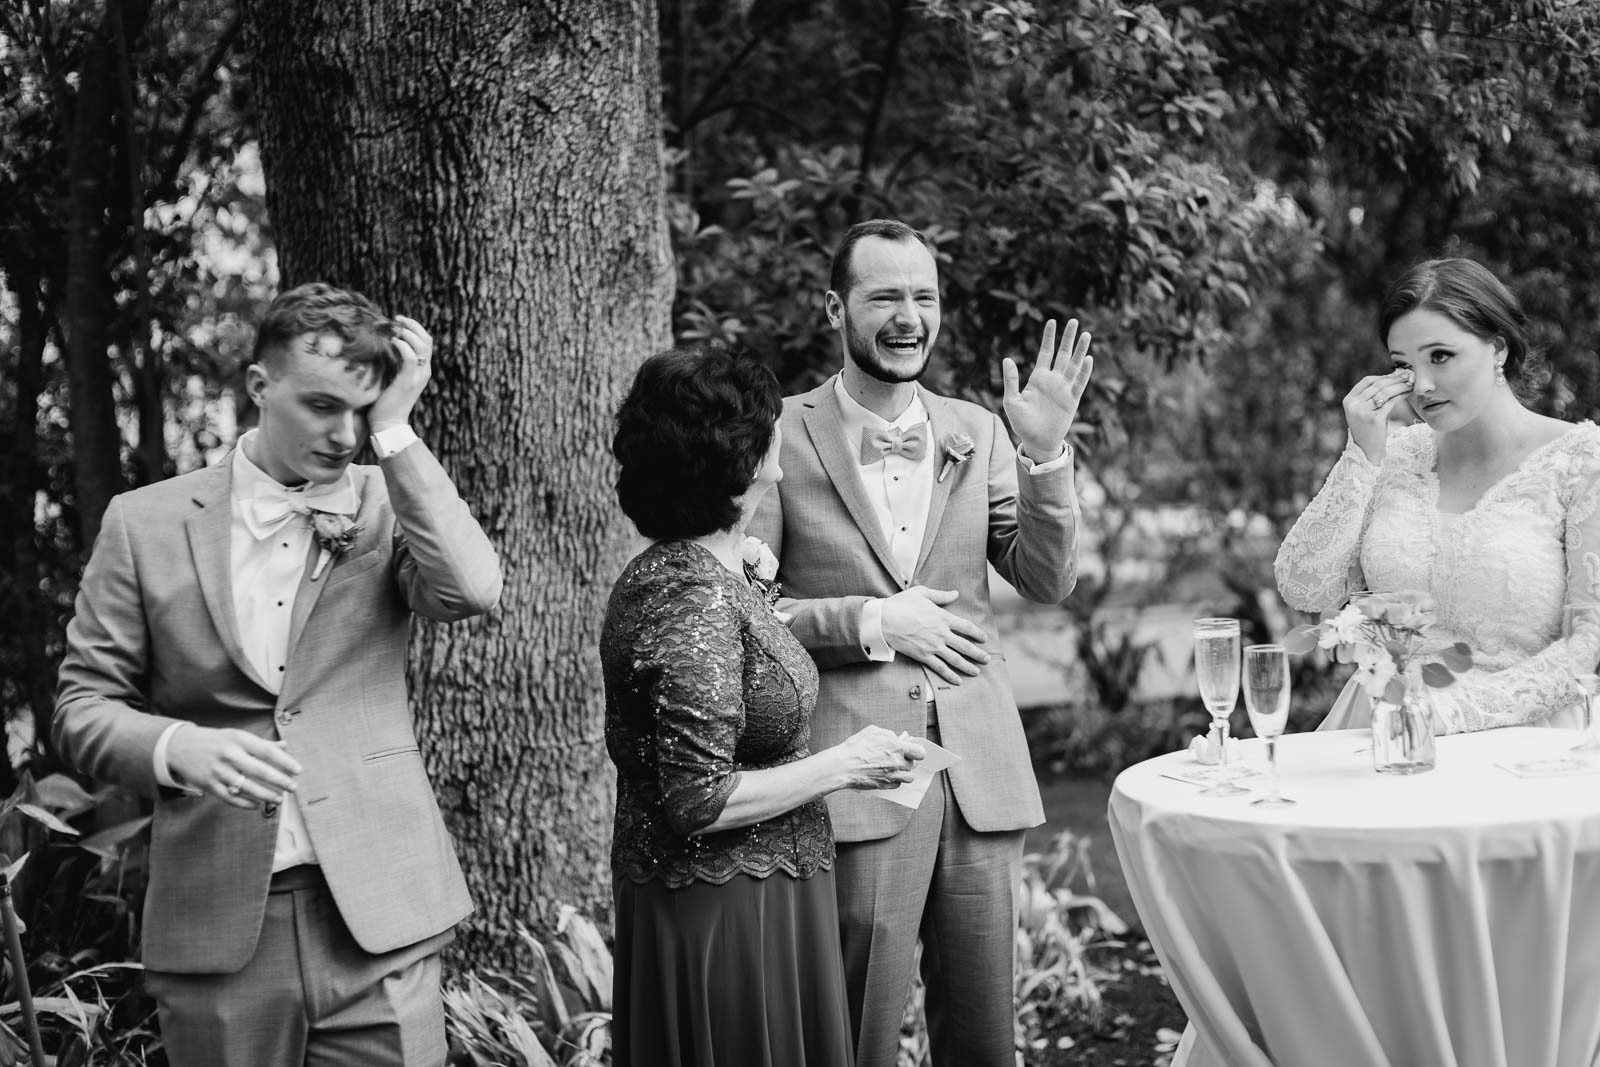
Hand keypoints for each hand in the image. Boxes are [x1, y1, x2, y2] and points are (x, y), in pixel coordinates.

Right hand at [165, 725, 302, 809]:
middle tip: (293, 787)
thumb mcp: (238, 736)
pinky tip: (257, 805)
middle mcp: (229, 754)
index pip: (267, 751)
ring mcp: (218, 770)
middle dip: (279, 781)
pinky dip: (245, 803)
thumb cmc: (216, 741)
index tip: (298, 770)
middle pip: (259, 770)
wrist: (180, 746)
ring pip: (246, 787)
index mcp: (239, 739)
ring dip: (265, 795)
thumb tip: (286, 747)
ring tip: (279, 798)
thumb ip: (262, 744)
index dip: (285, 761)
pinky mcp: (208, 784)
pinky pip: (230, 797)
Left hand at [368, 315, 432, 431]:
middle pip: (427, 340)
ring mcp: (418, 376)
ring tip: (395, 329)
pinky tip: (392, 341)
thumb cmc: (385, 402)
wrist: (388, 424)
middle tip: (397, 318)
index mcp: (422, 370)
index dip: (415, 327)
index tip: (399, 321)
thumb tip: (382, 345)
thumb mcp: (392, 378)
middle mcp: (423, 371)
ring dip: (408, 333)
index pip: (426, 342)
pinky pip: (409, 357)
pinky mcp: (408, 381)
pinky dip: (402, 345)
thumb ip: (393, 364)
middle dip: (413, 325)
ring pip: (421, 345)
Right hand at [832, 726, 926, 790]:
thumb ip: (888, 735)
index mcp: (896, 747)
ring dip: (904, 772)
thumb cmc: (855, 747)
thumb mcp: (872, 732)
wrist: (843, 766)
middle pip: (913, 765)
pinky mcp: (886, 785)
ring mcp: (892, 776)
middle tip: (898, 758)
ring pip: (909, 777)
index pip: (920, 752)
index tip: (913, 751)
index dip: (917, 752)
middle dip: (907, 761)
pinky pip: (898, 785)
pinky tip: (886, 775)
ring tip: (895, 768)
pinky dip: (895, 780)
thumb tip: (896, 738)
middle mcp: (897, 762)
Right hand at [880, 586, 989, 683]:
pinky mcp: (923, 656)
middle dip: (978, 654)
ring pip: (956, 659)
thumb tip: (956, 594)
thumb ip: (941, 595)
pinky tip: (958, 681)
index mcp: (943, 617)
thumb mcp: (922, 593)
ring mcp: (933, 646)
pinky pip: (940, 668)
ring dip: (968, 666)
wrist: (884, 620)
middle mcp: (942, 633)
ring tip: (977, 672)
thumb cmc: (901, 604)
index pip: (966, 627)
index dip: (977, 633)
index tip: (985, 639)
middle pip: (965, 646)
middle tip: (987, 659)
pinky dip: (950, 676)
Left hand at [1002, 317, 1093, 460]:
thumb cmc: (1021, 423)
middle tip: (1075, 321)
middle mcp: (1053, 380)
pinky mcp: (1072, 400)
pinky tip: (1088, 359)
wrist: (1036, 441)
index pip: (1046, 352)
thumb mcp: (1011, 401)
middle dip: (1068, 338)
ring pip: (1074, 365)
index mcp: (1038, 378)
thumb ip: (1011, 380)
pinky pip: (1079, 383)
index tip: (1052, 321)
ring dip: (1080, 350)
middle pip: (1063, 354)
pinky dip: (1084, 372)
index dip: (1049, 337)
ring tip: (1087, 334)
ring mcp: (1064, 389)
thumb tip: (1007, 359)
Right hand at [1342, 369, 1412, 463]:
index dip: (1383, 376)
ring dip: (1400, 385)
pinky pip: (1391, 402)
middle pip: (1377, 385)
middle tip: (1408, 375)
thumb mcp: (1363, 411)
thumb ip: (1370, 396)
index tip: (1397, 375)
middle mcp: (1353, 405)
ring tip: (1411, 383)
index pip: (1367, 381)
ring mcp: (1362, 412)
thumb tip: (1391, 377)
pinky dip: (1401, 395)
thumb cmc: (1368, 430)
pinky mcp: (1374, 418)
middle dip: (1395, 379)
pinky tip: (1408, 392)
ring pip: (1385, 392)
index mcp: (1348, 400)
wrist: (1366, 451)